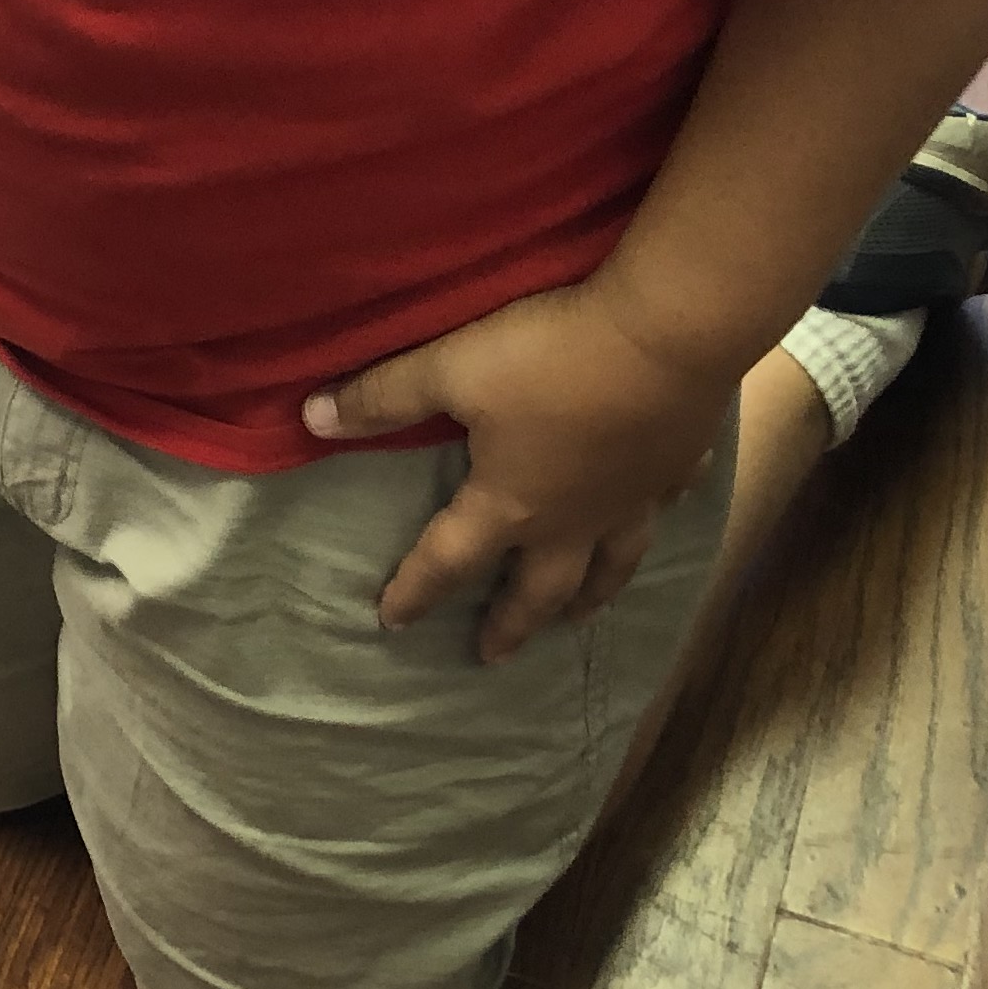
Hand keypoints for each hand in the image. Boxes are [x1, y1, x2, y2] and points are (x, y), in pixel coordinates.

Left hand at [305, 278, 736, 662]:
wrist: (668, 333)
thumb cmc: (550, 355)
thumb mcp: (450, 367)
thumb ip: (382, 397)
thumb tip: (310, 418)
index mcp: (510, 503)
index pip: (449, 560)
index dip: (416, 590)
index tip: (392, 622)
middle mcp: (573, 518)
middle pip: (539, 588)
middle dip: (511, 623)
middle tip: (493, 656)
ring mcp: (632, 498)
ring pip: (610, 566)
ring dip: (589, 596)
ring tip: (578, 617)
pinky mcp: (678, 465)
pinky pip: (664, 506)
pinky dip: (654, 519)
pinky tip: (655, 514)